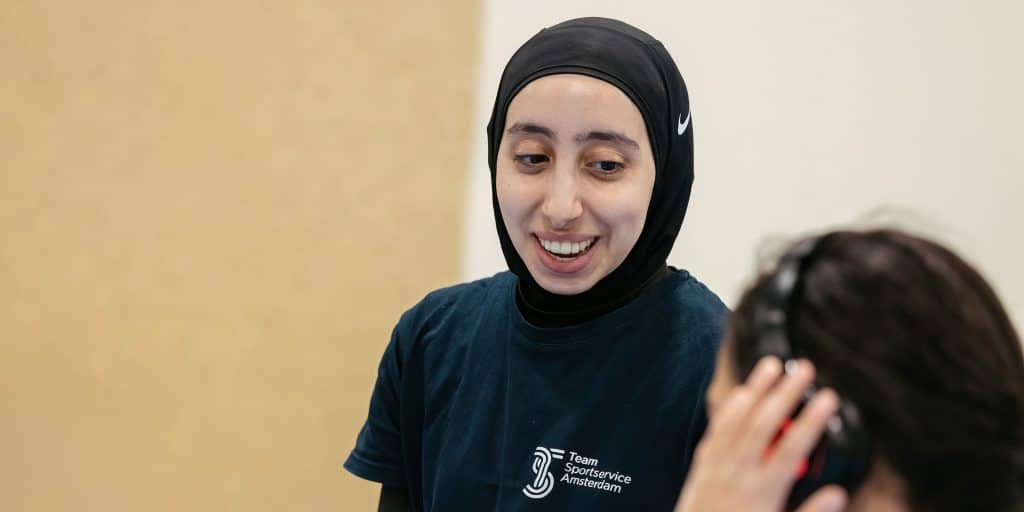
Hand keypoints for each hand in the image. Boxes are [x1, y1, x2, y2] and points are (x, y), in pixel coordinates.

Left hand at [675, 357, 847, 511]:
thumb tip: (838, 495)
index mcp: (763, 494)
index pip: (792, 450)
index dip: (812, 421)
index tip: (828, 397)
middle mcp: (738, 476)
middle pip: (764, 426)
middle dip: (785, 394)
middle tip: (805, 368)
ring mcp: (717, 469)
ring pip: (737, 421)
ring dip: (755, 390)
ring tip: (772, 365)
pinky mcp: (703, 468)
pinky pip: (716, 432)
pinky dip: (728, 410)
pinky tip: (741, 392)